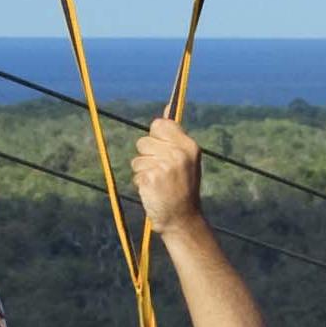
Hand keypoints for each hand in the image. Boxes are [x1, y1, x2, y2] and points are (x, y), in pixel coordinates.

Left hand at [133, 116, 204, 232]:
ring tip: (158, 182)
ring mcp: (164, 167)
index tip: (161, 149)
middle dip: (147, 156)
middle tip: (162, 172)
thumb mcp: (187, 159)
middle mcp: (178, 154)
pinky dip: (141, 182)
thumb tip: (168, 106)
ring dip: (143, 171)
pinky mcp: (151, 178)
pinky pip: (136, 173)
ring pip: (138, 158)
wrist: (182, 219)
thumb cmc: (183, 188)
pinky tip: (153, 190)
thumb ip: (175, 135)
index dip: (156, 136)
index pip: (160, 124)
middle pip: (144, 141)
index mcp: (189, 146)